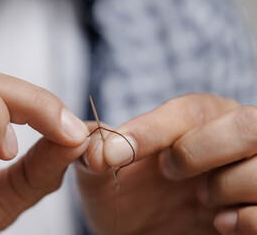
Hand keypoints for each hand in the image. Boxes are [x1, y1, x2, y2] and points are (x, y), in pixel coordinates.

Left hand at [75, 93, 256, 234]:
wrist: (146, 230)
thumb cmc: (130, 195)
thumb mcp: (102, 174)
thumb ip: (94, 155)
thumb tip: (96, 150)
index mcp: (196, 119)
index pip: (186, 111)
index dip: (151, 131)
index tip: (114, 155)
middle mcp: (232, 138)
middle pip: (247, 124)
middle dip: (200, 152)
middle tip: (169, 171)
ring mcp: (253, 170)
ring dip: (226, 187)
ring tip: (201, 199)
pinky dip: (246, 219)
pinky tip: (219, 223)